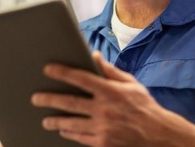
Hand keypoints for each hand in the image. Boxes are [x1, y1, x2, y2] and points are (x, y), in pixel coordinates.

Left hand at [31, 51, 194, 146]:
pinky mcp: (103, 143)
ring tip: (45, 119)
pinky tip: (63, 130)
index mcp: (111, 91)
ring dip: (55, 121)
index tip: (48, 69)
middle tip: (35, 98)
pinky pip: (80, 138)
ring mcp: (103, 128)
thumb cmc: (143, 106)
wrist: (158, 135)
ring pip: (71, 124)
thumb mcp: (130, 84)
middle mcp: (105, 109)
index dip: (63, 72)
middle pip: (70, 103)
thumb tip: (93, 55)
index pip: (82, 78)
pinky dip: (69, 133)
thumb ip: (110, 71)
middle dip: (49, 99)